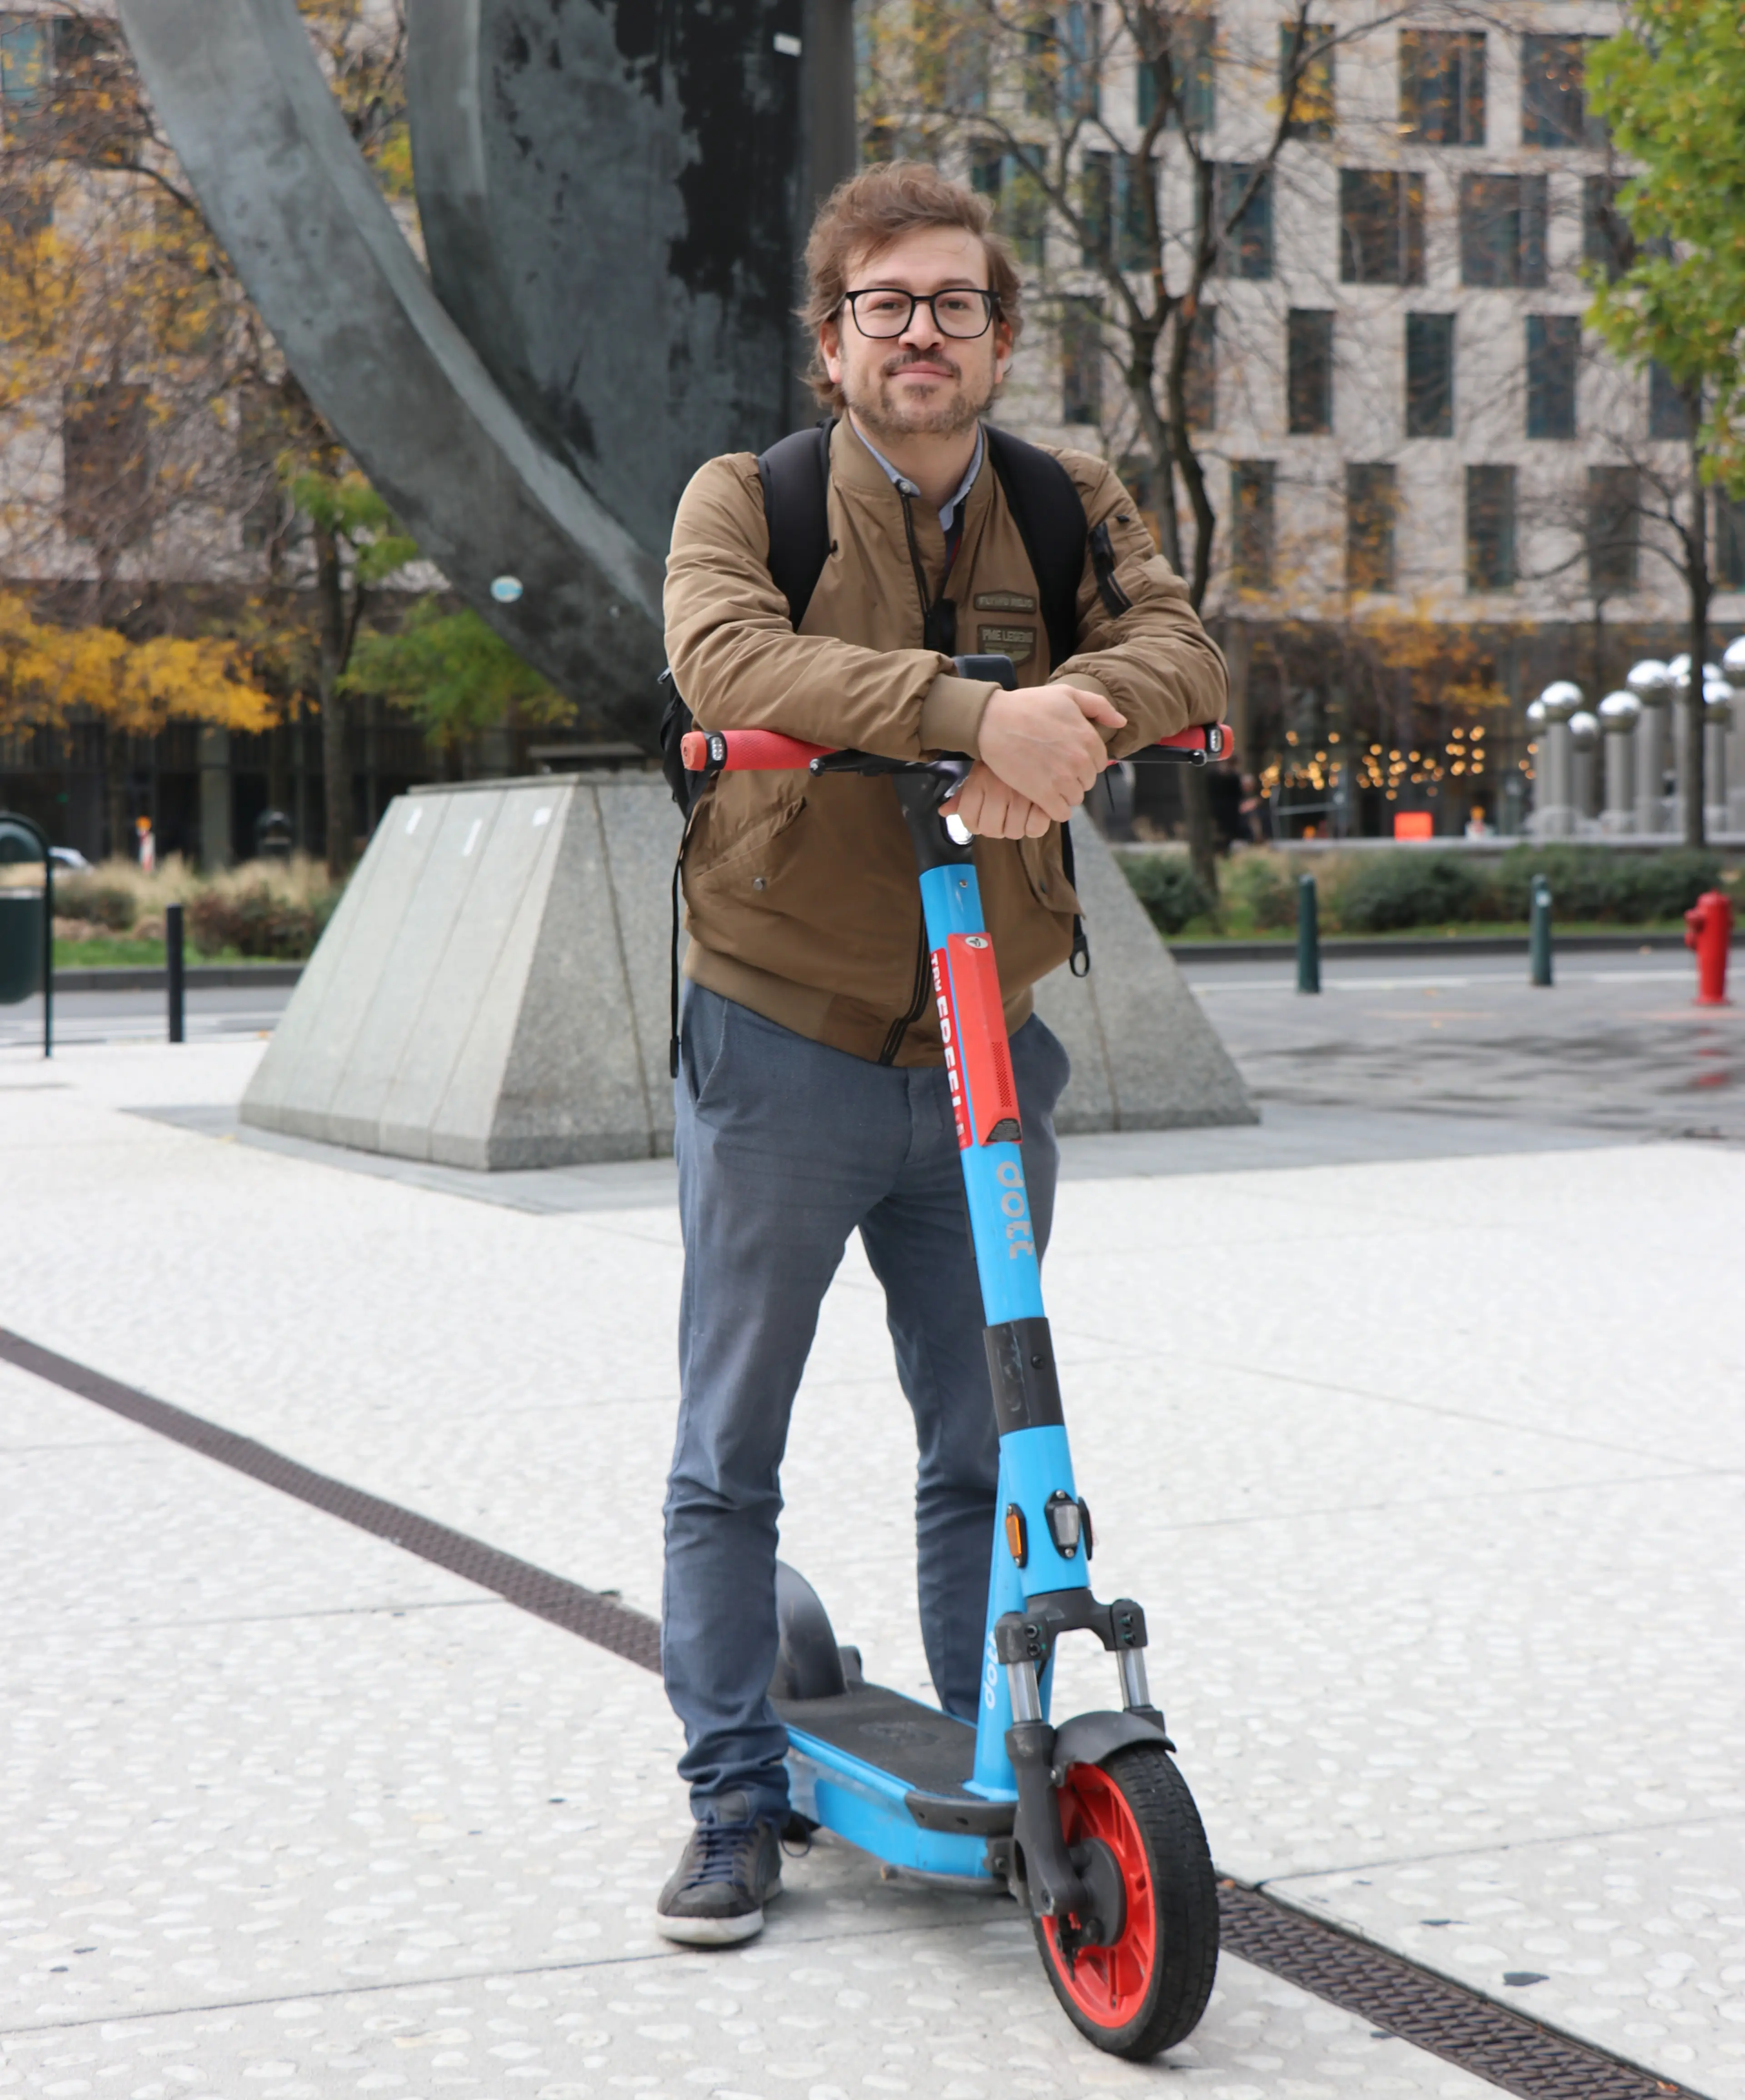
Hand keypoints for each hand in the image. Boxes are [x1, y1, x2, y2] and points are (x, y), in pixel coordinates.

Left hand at [940, 761, 1051, 838]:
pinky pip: (1035, 829)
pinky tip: (1037, 813)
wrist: (1037, 735)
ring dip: (1016, 827)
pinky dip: (1036, 826)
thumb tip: (943, 812)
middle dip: (997, 827)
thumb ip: (963, 795)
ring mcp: (1022, 796)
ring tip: (1022, 811)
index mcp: (979, 781)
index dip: (976, 824)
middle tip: (1005, 814)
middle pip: (991, 830)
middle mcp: (997, 790)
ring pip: (1013, 832)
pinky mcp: (1045, 800)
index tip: (984, 817)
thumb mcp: (980, 770)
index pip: (969, 820)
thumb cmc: (1006, 756)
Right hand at [976, 683, 1125, 821]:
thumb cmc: (1027, 705)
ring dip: (1063, 794)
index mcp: (1088, 738)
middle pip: (1087, 782)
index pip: (1099, 763)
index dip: (1083, 761)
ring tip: (1045, 780)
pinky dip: (1053, 809)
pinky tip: (1042, 797)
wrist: (992, 720)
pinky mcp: (1044, 794)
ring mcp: (1062, 779)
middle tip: (1052, 767)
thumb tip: (1121, 723)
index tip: (1065, 756)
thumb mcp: (1066, 694)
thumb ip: (1098, 706)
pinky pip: (1060, 813)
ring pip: (1075, 798)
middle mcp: (1080, 760)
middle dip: (1073, 777)